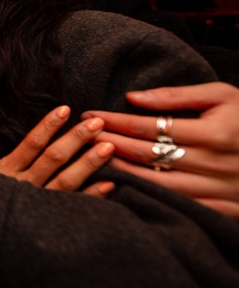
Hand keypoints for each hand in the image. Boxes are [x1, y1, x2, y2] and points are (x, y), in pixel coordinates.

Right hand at [0, 105, 114, 196]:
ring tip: (108, 147)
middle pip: (53, 158)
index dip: (48, 126)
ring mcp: (39, 204)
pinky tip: (109, 183)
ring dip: (88, 163)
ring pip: (67, 180)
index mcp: (7, 171)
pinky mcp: (49, 221)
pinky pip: (73, 207)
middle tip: (97, 123)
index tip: (65, 109)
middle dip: (76, 138)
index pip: (31, 144)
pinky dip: (92, 195)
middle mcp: (25, 186)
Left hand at [84, 82, 238, 218]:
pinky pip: (176, 204)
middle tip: (82, 134)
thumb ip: (176, 96)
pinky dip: (146, 195)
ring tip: (93, 158)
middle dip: (110, 143)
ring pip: (156, 183)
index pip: (150, 127)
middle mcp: (215, 164)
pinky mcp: (222, 208)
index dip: (115, 120)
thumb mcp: (222, 96)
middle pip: (147, 156)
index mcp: (214, 133)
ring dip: (121, 171)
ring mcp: (218, 190)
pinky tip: (123, 185)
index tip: (90, 114)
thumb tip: (133, 97)